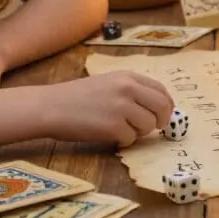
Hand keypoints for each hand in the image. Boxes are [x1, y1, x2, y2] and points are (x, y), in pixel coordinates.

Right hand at [42, 72, 174, 146]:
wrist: (51, 106)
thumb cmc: (77, 97)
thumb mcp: (108, 83)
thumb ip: (131, 90)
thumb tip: (158, 106)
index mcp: (128, 76)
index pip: (161, 90)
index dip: (167, 105)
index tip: (163, 115)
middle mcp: (128, 88)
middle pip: (162, 107)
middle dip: (161, 121)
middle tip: (153, 128)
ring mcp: (121, 107)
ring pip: (148, 126)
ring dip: (138, 132)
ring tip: (121, 129)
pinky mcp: (113, 126)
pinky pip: (131, 139)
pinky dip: (123, 141)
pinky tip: (109, 135)